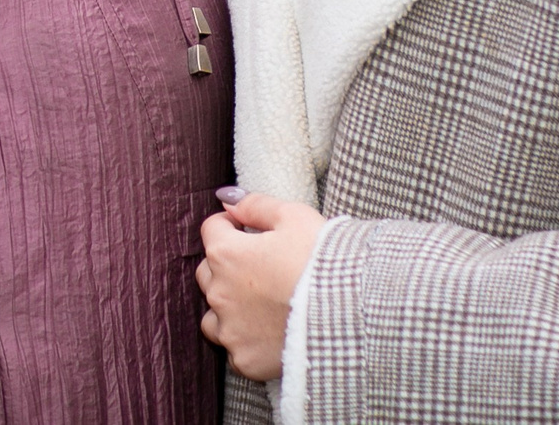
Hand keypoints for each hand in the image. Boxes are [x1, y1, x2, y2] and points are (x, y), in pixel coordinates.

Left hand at [196, 193, 324, 382]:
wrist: (351, 313)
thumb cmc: (323, 260)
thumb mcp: (294, 217)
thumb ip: (255, 205)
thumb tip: (227, 199)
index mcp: (226, 254)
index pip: (212, 228)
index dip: (232, 225)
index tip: (251, 231)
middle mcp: (219, 292)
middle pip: (207, 271)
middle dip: (226, 265)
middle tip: (261, 267)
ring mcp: (229, 330)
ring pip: (212, 315)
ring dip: (228, 306)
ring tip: (260, 304)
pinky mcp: (245, 360)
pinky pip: (233, 347)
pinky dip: (244, 339)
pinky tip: (269, 333)